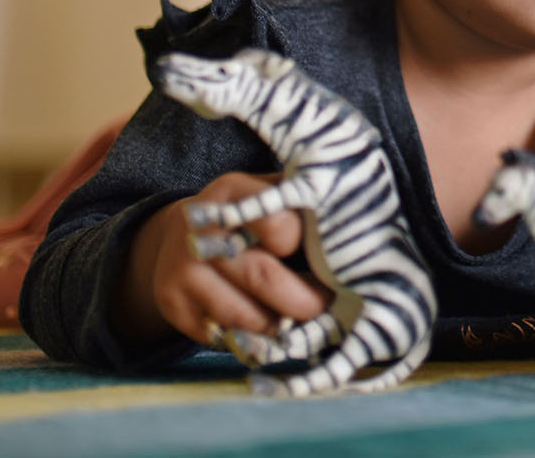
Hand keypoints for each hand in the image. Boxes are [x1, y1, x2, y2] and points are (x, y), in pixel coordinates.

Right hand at [119, 172, 330, 347]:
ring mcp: (181, 272)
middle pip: (264, 279)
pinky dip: (255, 342)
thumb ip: (304, 203)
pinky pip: (224, 338)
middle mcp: (201, 233)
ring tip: (304, 321)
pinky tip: (271, 332)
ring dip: (283, 327)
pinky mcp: (173, 307)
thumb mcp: (270, 192)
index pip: (280, 226)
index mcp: (232, 193)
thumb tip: (361, 224)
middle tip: (330, 305)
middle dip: (307, 301)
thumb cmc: (249, 216)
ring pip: (245, 317)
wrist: (178, 237)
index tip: (329, 257)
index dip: (308, 246)